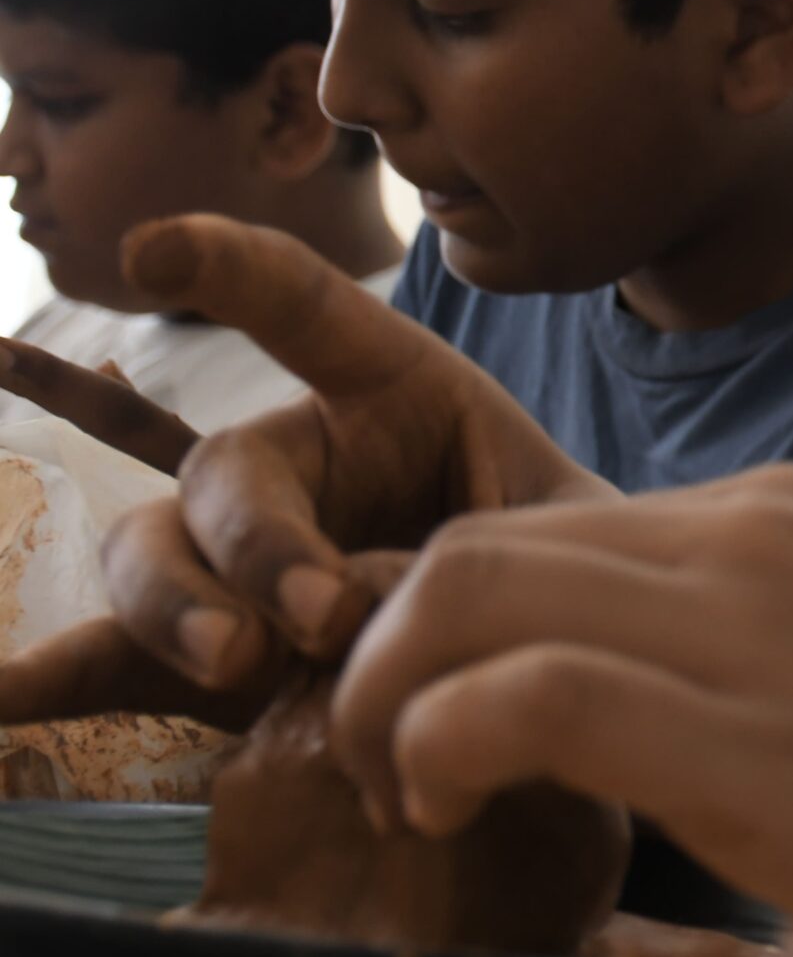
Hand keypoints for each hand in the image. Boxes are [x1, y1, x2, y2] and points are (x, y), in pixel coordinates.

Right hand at [0, 215, 614, 731]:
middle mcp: (297, 459)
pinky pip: (108, 659)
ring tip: (240, 663)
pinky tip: (3, 706)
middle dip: (257, 543)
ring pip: (156, 550)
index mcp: (392, 389)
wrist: (561, 658)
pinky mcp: (210, 646)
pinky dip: (48, 682)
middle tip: (317, 618)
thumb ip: (481, 550)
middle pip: (224, 470)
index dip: (229, 269)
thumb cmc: (571, 561)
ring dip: (177, 605)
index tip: (150, 250)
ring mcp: (238, 554)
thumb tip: (350, 613)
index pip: (302, 308)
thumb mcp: (566, 532)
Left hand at [326, 467, 792, 956]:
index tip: (438, 739)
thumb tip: (627, 729)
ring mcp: (755, 620)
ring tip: (410, 794)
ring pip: (465, 584)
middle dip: (381, 654)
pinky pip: (518, 692)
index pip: (540, 529)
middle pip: (474, 538)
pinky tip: (455, 807)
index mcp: (781, 519)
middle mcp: (755, 534)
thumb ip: (747, 670)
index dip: (446, 632)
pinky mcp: (753, 734)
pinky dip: (434, 744)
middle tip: (392, 771)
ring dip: (384, 696)